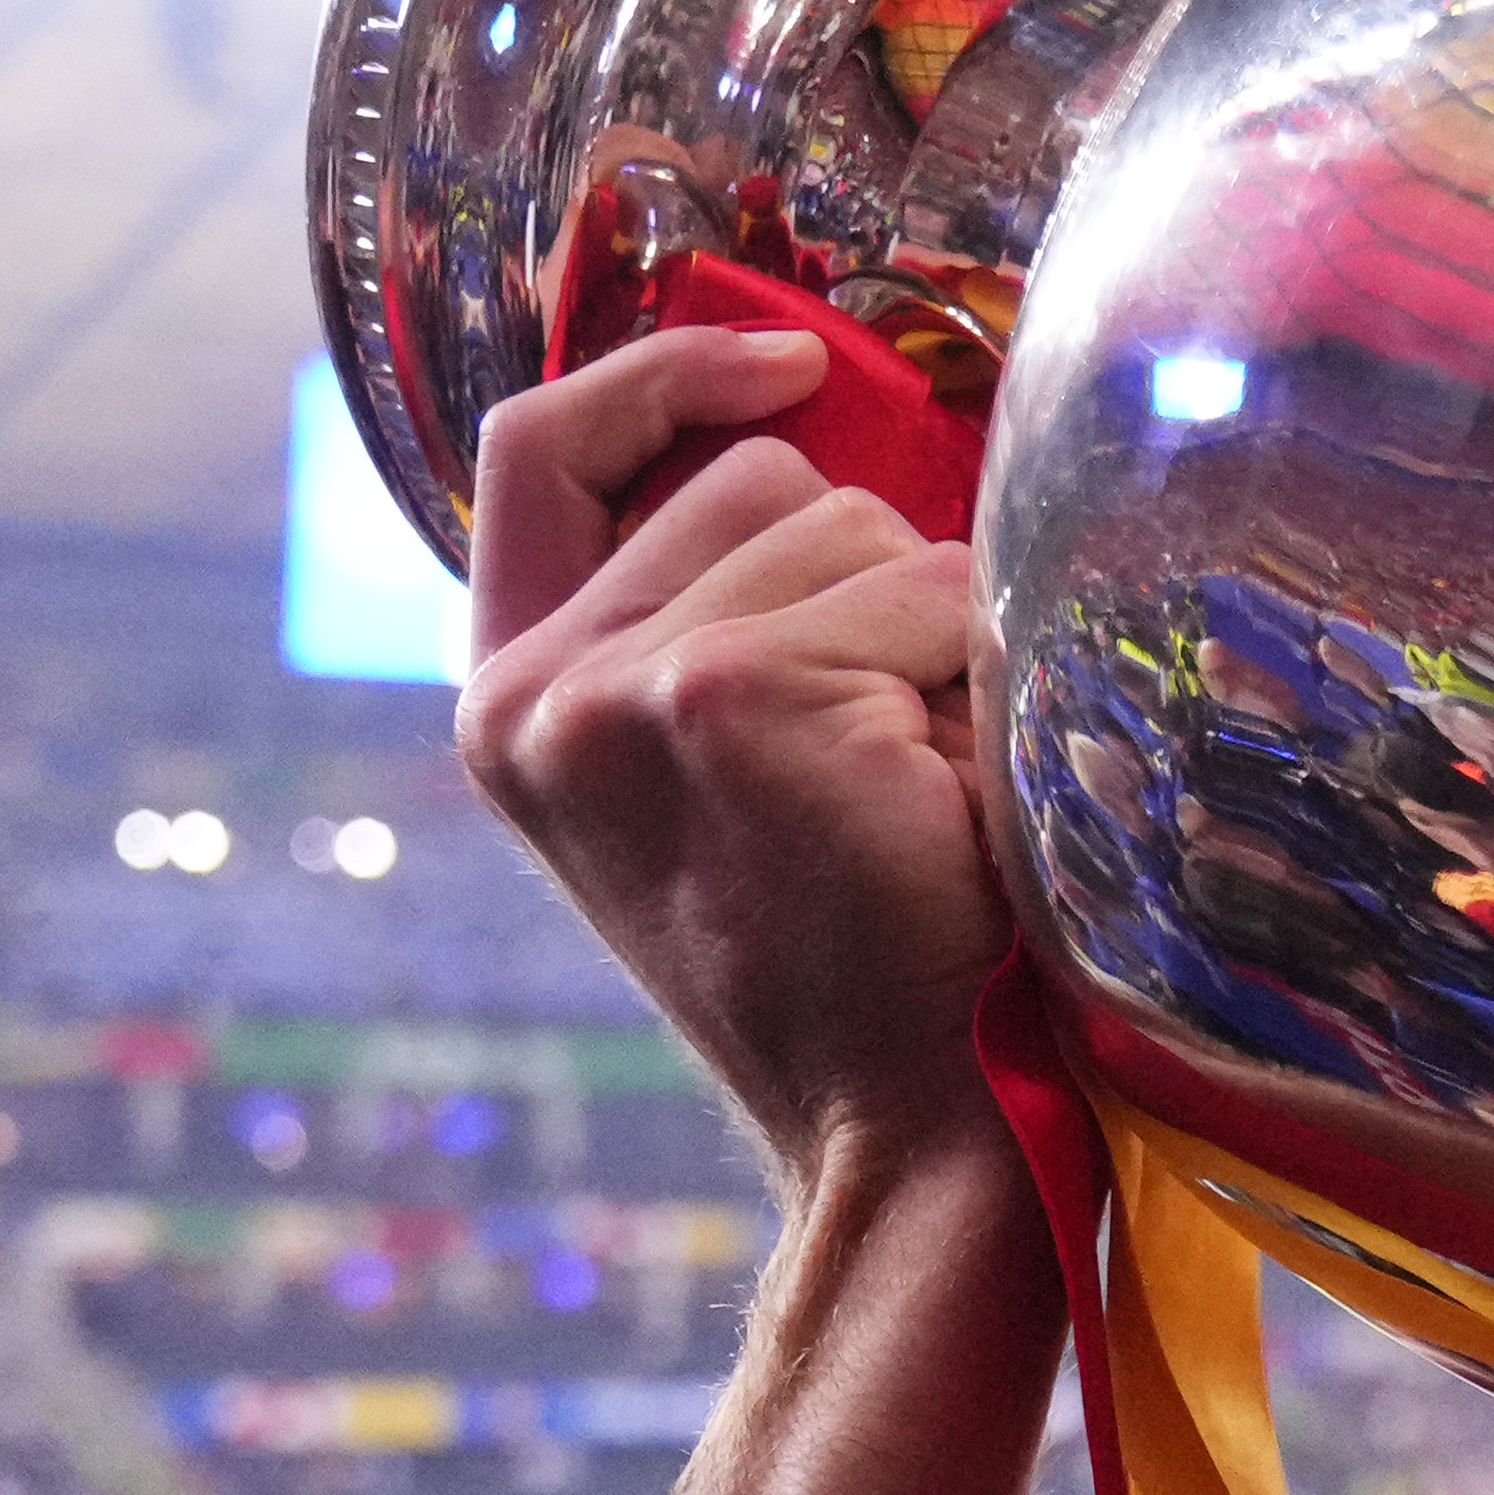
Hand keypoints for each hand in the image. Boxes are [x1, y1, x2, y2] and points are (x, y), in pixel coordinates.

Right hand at [455, 326, 1015, 1184]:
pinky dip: (978, 681)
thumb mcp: (742, 767)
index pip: (538, 449)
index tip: (792, 364)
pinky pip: (925, 594)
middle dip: (874, 582)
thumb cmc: (874, 950)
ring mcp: (616, 689)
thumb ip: (719, 609)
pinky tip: (954, 804)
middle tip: (896, 759)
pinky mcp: (723, 693)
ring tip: (924, 793)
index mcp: (515, 701)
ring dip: (937, 640)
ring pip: (855, 527)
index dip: (664, 377)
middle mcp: (534, 693)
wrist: (916, 1130)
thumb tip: (817, 413)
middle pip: (759, 480)